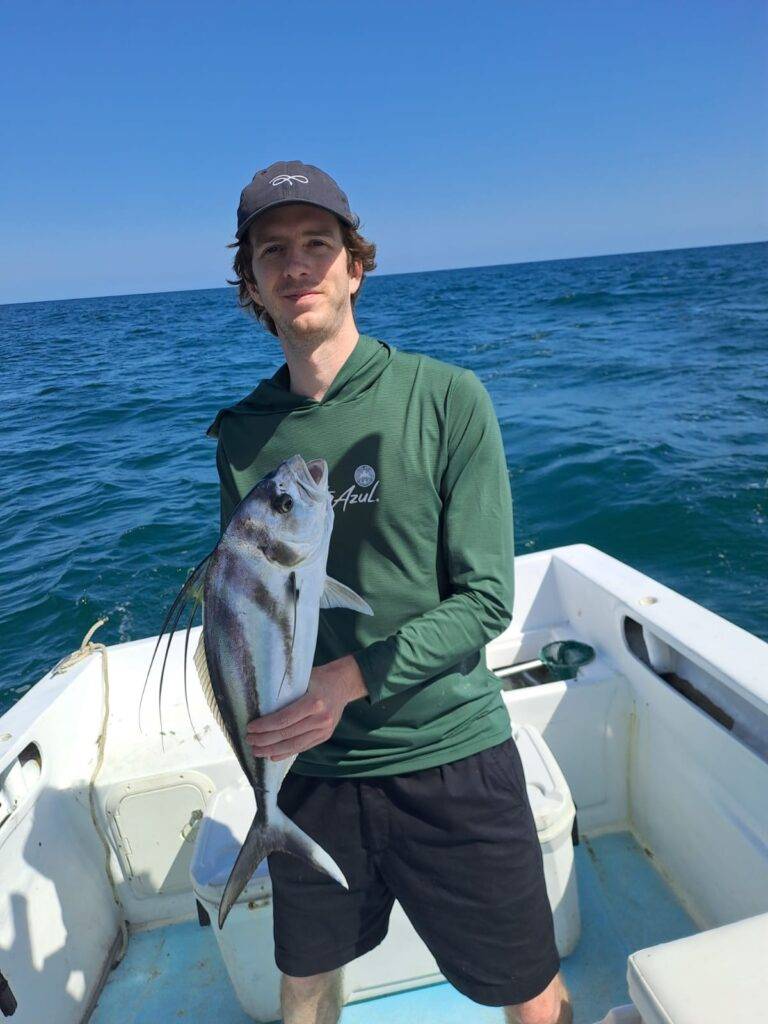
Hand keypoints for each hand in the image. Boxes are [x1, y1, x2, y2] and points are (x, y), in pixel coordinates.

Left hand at [245, 655, 367, 761]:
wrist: (343, 684)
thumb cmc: (318, 678)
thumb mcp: (303, 678)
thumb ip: (286, 691)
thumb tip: (258, 703)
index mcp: (314, 702)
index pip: (284, 719)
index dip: (265, 726)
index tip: (250, 728)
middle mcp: (321, 718)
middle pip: (287, 734)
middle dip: (264, 740)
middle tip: (249, 740)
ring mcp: (324, 730)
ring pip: (293, 745)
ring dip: (272, 750)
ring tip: (256, 751)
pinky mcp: (325, 737)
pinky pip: (302, 747)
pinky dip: (285, 753)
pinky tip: (272, 755)